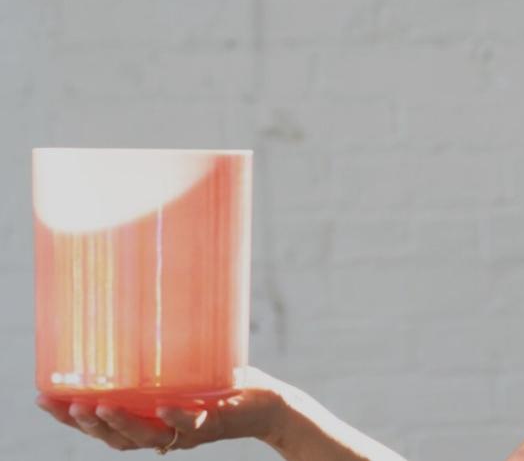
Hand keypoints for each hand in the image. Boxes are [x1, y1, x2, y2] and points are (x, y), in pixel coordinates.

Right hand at [35, 366, 289, 452]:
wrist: (270, 402)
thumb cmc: (224, 382)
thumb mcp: (188, 363)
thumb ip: (164, 344)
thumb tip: (141, 295)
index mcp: (148, 420)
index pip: (102, 425)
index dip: (70, 418)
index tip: (43, 399)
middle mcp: (163, 431)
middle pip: (116, 438)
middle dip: (87, 424)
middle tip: (67, 405)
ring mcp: (188, 431)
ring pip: (146, 437)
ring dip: (122, 424)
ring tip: (99, 407)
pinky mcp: (216, 423)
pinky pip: (193, 424)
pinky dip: (176, 418)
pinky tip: (162, 408)